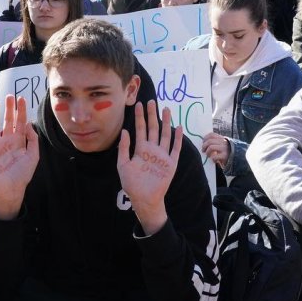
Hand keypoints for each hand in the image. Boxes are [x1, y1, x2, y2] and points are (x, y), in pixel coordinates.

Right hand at [0, 96, 39, 219]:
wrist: (11, 190)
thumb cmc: (23, 174)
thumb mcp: (33, 156)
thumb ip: (32, 140)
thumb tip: (29, 123)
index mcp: (19, 141)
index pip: (20, 122)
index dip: (21, 111)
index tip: (21, 99)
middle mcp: (7, 141)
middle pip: (7, 121)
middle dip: (9, 109)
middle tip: (9, 95)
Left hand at [118, 100, 182, 235]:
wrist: (144, 199)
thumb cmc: (132, 184)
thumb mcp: (123, 165)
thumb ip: (124, 148)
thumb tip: (124, 131)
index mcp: (140, 149)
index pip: (140, 129)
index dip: (139, 117)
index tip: (138, 104)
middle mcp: (152, 149)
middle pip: (153, 128)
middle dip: (152, 115)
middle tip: (151, 101)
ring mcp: (162, 155)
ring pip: (165, 135)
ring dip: (166, 122)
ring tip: (166, 109)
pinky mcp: (171, 163)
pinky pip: (175, 148)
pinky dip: (177, 138)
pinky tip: (178, 127)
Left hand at [201, 132, 228, 167]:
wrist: (238, 158)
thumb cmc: (228, 152)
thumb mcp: (223, 145)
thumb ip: (216, 143)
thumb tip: (205, 143)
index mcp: (222, 138)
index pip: (212, 134)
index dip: (205, 138)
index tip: (203, 142)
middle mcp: (223, 142)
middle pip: (209, 141)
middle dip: (204, 146)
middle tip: (203, 151)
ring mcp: (224, 149)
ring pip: (211, 147)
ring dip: (207, 152)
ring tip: (208, 156)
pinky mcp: (225, 156)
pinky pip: (214, 156)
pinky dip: (212, 159)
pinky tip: (214, 161)